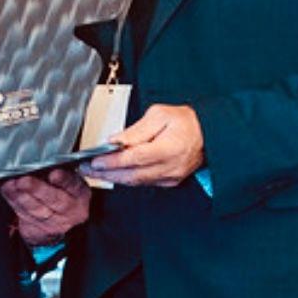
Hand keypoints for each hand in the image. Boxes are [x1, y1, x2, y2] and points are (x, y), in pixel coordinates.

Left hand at [0, 167, 90, 243]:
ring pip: (36, 210)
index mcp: (79, 193)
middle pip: (54, 200)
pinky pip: (24, 215)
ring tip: (12, 184)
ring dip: (21, 196)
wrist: (60, 219)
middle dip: (37, 189)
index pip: (73, 185)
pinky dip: (13, 200)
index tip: (54, 174)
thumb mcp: (69, 180)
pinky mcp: (38, 229)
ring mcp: (54, 222)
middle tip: (24, 180)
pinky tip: (8, 189)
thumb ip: (60, 171)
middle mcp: (69, 209)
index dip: (64, 180)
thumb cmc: (63, 191)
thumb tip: (42, 158)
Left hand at [84, 104, 204, 187]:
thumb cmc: (187, 122)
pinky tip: (116, 174)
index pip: (133, 158)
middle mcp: (169, 166)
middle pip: (131, 175)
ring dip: (114, 178)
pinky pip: (144, 183)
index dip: (112, 161)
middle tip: (87, 169)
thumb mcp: (159, 115)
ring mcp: (170, 177)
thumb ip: (136, 130)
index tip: (95, 160)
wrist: (209, 134)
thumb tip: (115, 140)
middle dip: (107, 173)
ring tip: (96, 171)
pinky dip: (128, 179)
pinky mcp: (170, 181)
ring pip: (136, 182)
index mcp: (168, 148)